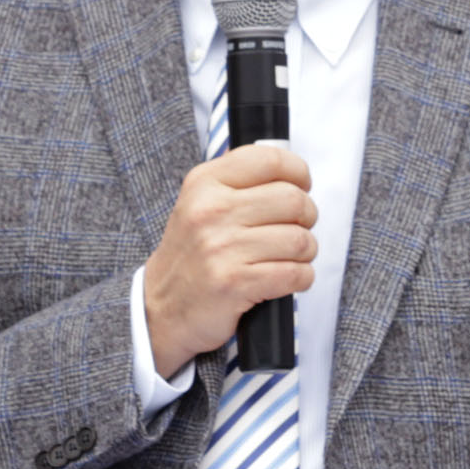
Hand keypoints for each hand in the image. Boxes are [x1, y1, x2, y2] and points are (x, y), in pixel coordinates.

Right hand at [143, 145, 316, 376]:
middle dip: (307, 217)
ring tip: (290, 257)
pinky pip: (295, 273)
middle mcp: (211, 211)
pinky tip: (288, 278)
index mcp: (204, 184)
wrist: (162, 308)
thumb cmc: (191, 256)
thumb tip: (289, 172)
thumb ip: (238, 182)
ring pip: (299, 239)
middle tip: (296, 227)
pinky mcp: (234, 283)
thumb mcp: (199, 204)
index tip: (301, 186)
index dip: (298, 173)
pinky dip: (302, 278)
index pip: (269, 160)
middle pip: (293, 200)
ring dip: (306, 252)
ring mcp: (221, 248)